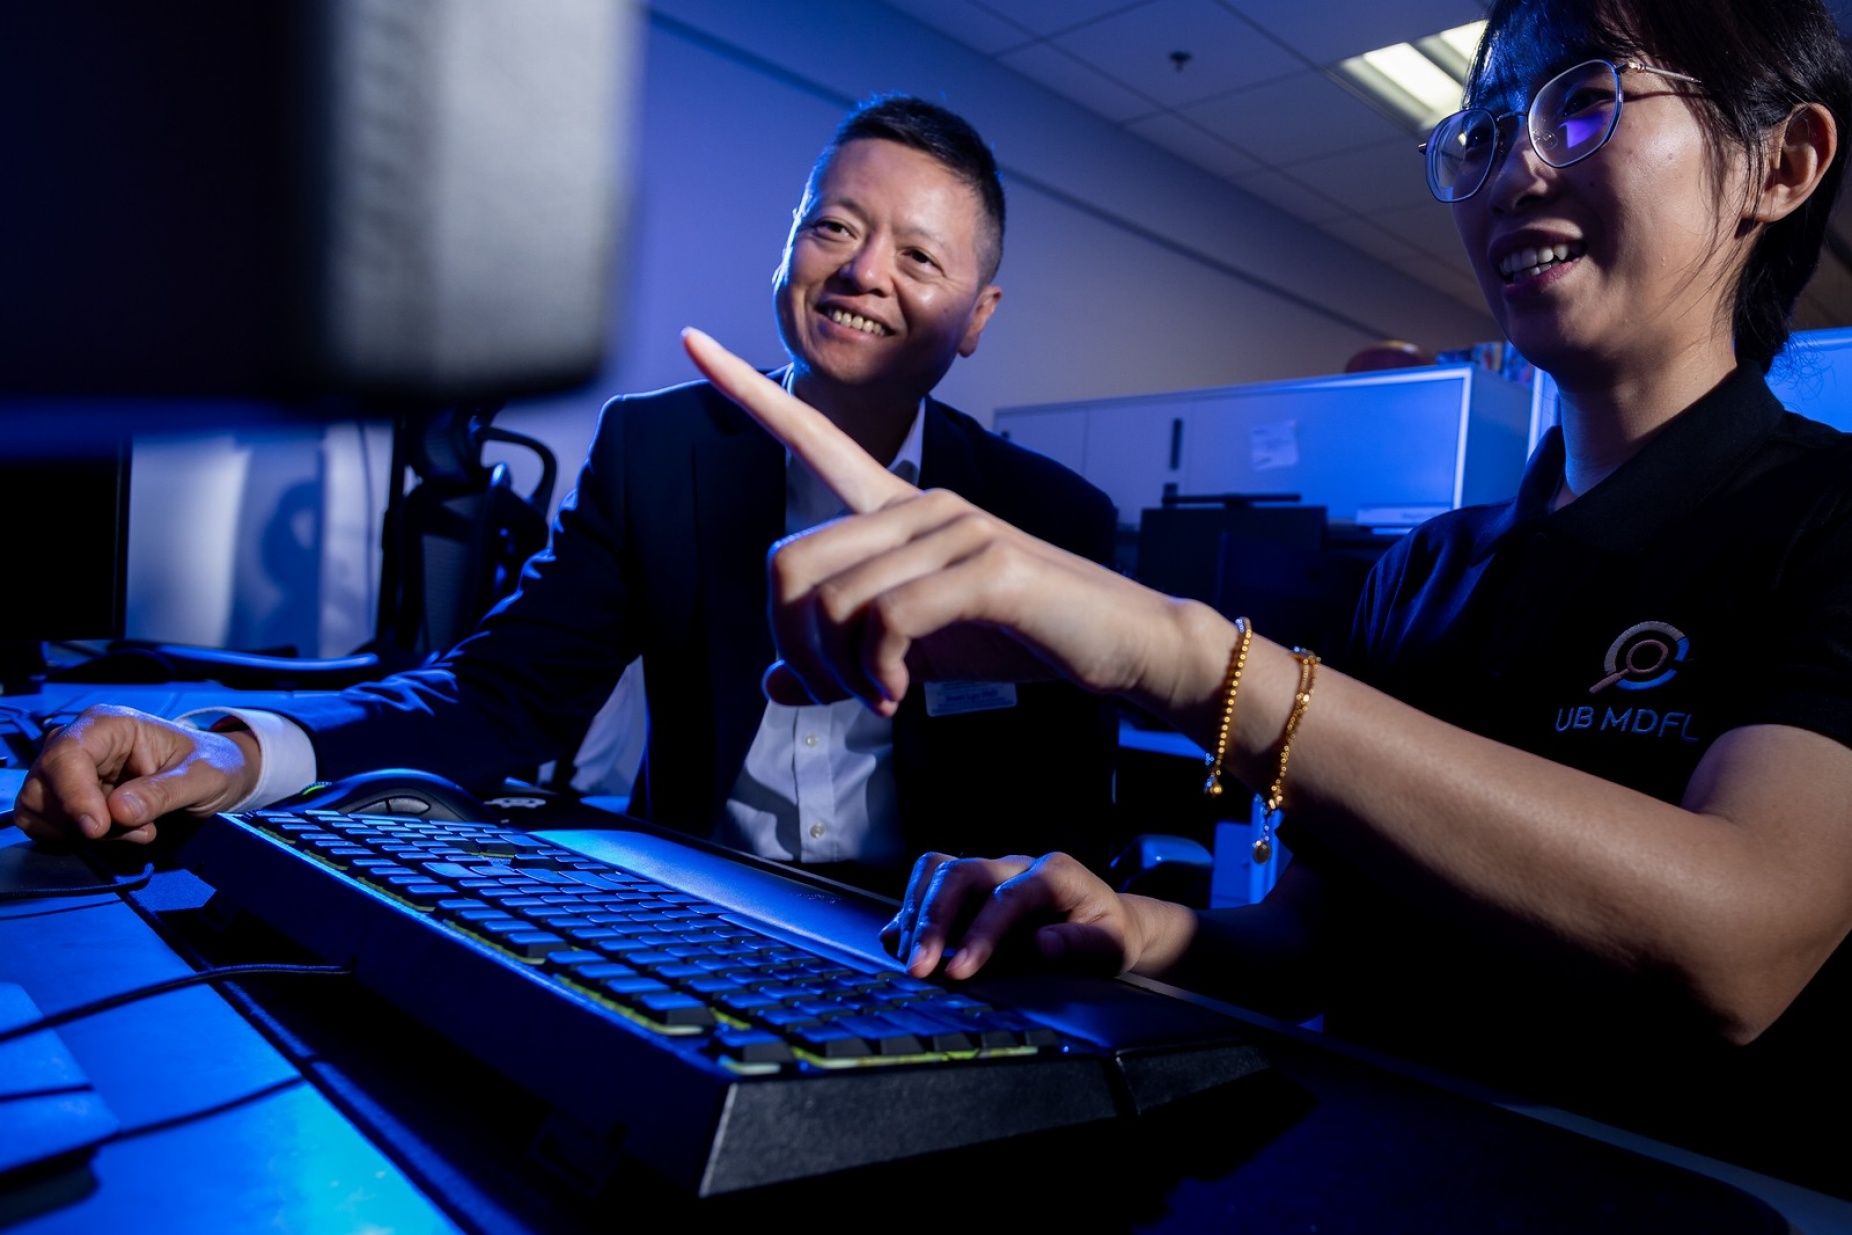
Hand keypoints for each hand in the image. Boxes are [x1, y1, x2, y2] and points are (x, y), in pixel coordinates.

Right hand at [11, 705, 259, 844]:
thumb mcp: (202, 776)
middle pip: (43, 787)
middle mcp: (78, 743)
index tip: (97, 828)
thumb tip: (117, 811)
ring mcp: (66, 773)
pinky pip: (47, 827)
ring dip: (84, 834)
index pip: (66, 756)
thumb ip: (163, 792)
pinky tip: (121, 834)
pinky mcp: (65, 799)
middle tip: (139, 830)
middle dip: (83, 820)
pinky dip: (78, 840)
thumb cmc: (211, 764)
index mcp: (108, 725)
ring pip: (39, 811)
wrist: (214, 776)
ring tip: (139, 830)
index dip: (74, 795)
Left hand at [680, 327, 1212, 715]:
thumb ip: (846, 660)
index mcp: (900, 508)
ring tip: (877, 698)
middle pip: (789, 561)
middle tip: (835, 691)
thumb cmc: (1022, 636)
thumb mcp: (916, 653)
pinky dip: (877, 674)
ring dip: (840, 672)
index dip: (747, 390)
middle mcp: (921, 503)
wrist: (1121, 646)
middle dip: (794, 647)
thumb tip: (776, 684)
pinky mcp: (985, 566)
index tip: (693, 339)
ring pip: (832, 599)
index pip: (812, 436)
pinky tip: (897, 696)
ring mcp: (955, 528)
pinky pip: (884, 621)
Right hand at [880, 850, 1143, 981]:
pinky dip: (910, 910)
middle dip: (934, 920)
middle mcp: (1016, 864)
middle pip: (961, 874)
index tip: (959, 972)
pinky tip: (898, 941)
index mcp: (1055, 874)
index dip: (980, 933)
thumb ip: (1081, 944)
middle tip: (918, 967)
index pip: (1007, 896)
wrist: (1106, 921)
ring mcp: (990, 871)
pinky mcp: (971, 887)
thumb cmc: (1109, 935)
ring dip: (916, 912)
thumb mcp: (1112, 944)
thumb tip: (1043, 945)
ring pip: (939, 870)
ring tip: (907, 958)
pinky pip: (930, 882)